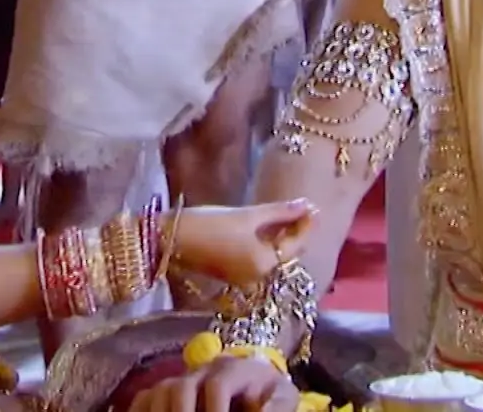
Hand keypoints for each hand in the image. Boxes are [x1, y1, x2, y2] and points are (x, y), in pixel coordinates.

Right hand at [129, 354, 299, 411]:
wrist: (257, 385)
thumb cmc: (270, 393)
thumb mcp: (282, 398)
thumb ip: (276, 407)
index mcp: (233, 369)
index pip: (216, 385)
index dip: (216, 411)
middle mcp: (203, 370)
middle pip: (180, 387)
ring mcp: (183, 378)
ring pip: (159, 391)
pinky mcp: (170, 390)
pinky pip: (144, 397)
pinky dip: (140, 411)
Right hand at [172, 200, 316, 286]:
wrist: (169, 240)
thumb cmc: (208, 225)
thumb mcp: (247, 215)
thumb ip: (280, 211)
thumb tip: (307, 204)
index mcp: (265, 264)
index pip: (297, 244)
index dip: (307, 224)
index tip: (313, 204)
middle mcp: (259, 277)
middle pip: (287, 253)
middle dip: (296, 230)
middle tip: (302, 206)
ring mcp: (246, 278)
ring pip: (274, 255)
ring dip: (282, 236)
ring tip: (287, 211)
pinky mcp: (234, 273)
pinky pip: (260, 258)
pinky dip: (267, 243)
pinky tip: (267, 225)